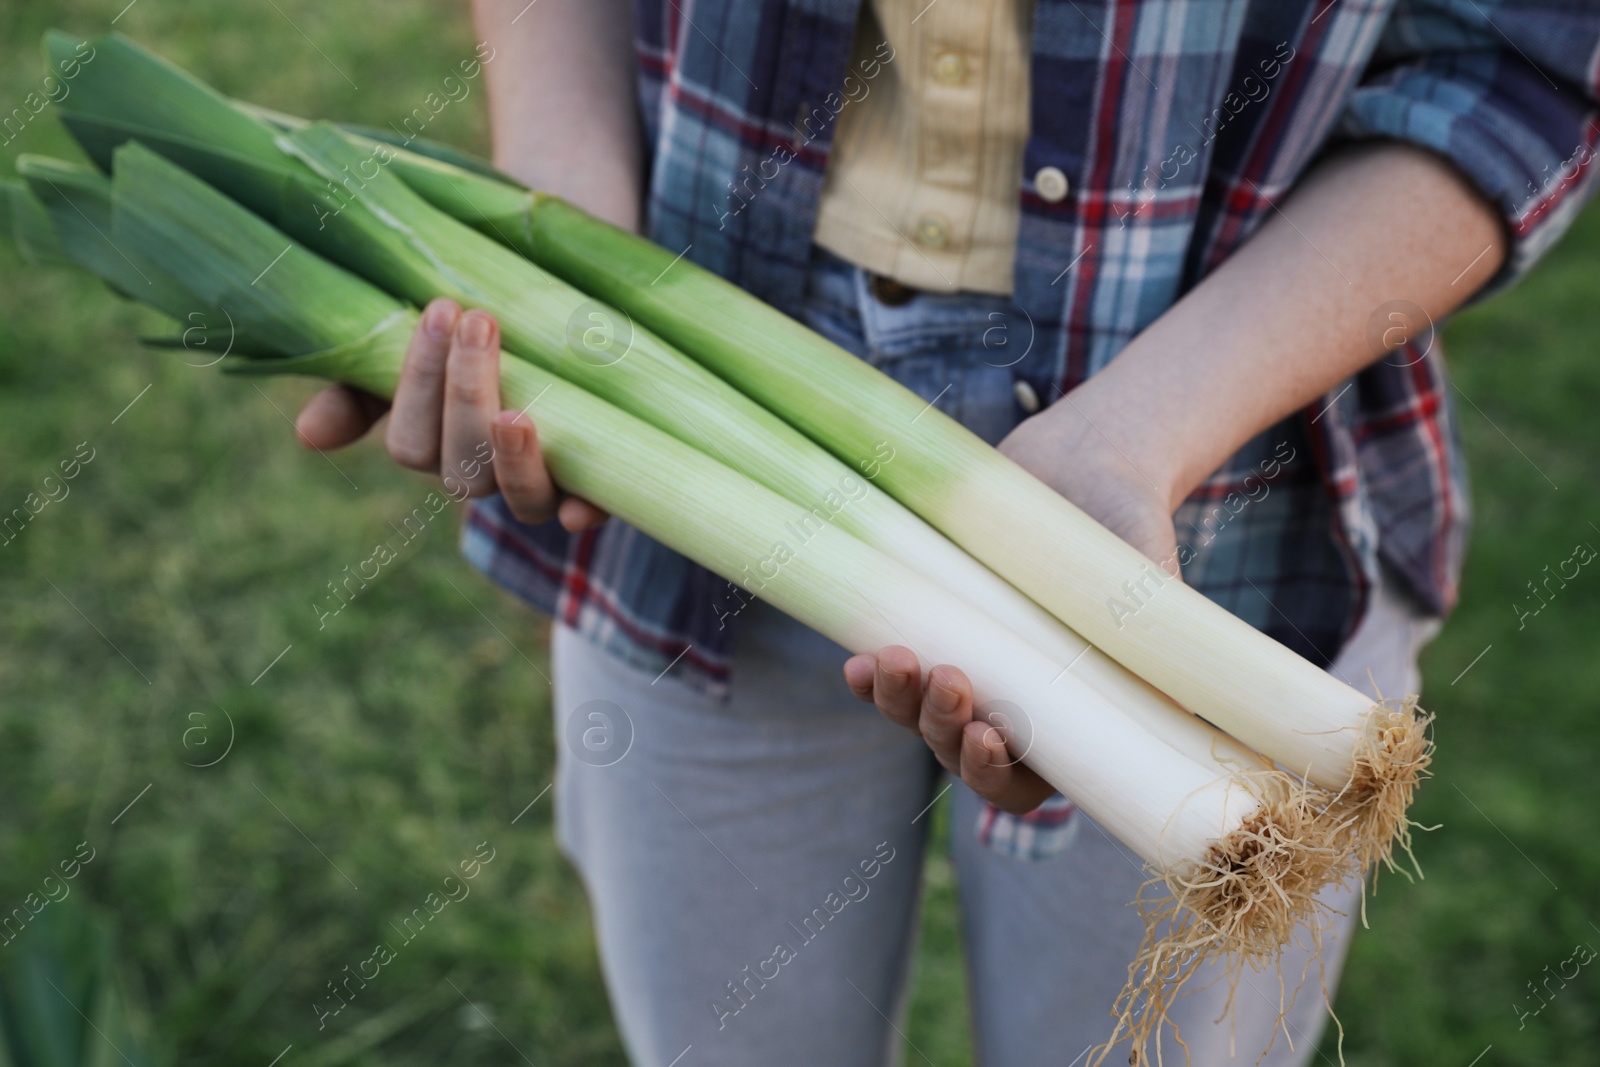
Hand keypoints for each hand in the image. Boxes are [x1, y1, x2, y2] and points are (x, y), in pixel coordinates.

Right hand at [293, 298, 607, 530]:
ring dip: (514, 463)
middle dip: (465, 396)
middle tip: (480, 321)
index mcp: (438, 443)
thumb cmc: (481, 322)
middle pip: (462, 469)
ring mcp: (546, 481)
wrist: (572, 291)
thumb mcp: (422, 339)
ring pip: (522, 500)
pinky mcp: (604, 478)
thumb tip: (310, 436)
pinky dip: (587, 511)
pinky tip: (581, 509)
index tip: (441, 308)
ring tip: (515, 415)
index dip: (417, 382)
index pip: (410, 440)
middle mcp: (489, 473)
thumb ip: (364, 382)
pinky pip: (597, 508)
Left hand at [844, 389, 1181, 814]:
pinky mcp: (929, 631)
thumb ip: (1154, 637)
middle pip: (957, 754)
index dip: (997, 777)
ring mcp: (964, 671)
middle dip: (941, 729)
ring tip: (896, 659)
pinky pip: (887, 674)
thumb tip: (1179, 712)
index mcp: (1065, 719)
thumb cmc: (1127, 528)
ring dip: (897, 702)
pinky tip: (857, 662)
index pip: (1023, 785)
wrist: (1082, 463)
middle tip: (950, 681)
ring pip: (914, 718)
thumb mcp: (1147, 576)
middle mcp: (1008, 707)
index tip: (990, 737)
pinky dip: (869, 677)